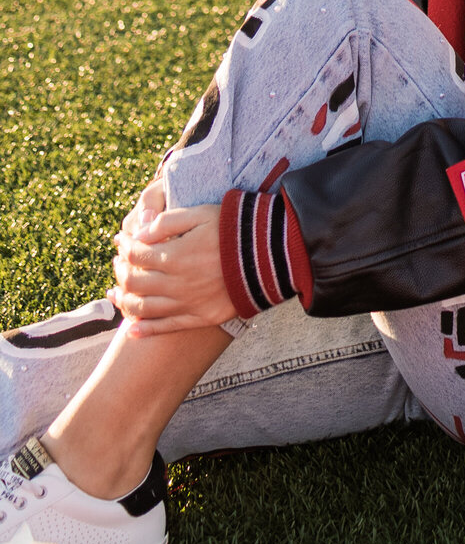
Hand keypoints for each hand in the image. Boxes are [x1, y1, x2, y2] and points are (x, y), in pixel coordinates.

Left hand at [113, 202, 232, 335]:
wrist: (271, 256)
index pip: (136, 253)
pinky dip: (144, 331)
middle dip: (120, 272)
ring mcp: (187, 303)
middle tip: (117, 263)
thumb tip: (139, 234)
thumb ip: (168, 221)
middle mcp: (176, 283)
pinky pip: (165, 328)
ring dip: (123, 301)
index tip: (120, 241)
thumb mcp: (202, 213)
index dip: (123, 246)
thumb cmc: (235, 229)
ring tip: (115, 293)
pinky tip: (130, 330)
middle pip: (134, 282)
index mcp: (176, 255)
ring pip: (142, 308)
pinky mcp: (199, 318)